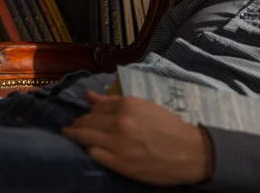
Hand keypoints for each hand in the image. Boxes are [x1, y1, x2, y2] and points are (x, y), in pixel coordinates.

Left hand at [62, 91, 211, 185]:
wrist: (190, 153)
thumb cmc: (170, 128)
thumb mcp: (145, 107)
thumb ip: (115, 102)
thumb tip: (90, 96)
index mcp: (128, 105)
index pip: (96, 106)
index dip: (89, 112)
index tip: (85, 116)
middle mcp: (120, 122)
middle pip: (87, 121)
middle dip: (77, 124)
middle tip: (73, 127)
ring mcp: (118, 144)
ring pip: (85, 137)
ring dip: (75, 136)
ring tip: (69, 135)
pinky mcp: (119, 163)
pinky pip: (93, 154)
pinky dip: (89, 150)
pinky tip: (89, 149)